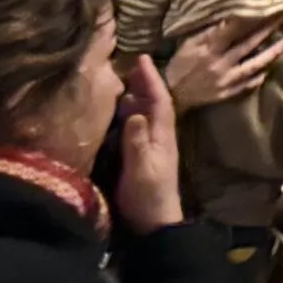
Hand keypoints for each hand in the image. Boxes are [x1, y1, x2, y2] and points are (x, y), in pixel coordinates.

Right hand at [113, 56, 185, 232]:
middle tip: (130, 66)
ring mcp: (151, 148)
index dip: (151, 79)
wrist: (154, 224)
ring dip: (136, 98)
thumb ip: (137, 141)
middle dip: (144, 84)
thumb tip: (133, 110)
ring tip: (123, 83)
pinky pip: (137, 129)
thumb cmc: (148, 197)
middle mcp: (159, 137)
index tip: (142, 58)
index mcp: (162, 136)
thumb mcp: (141, 169)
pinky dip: (129, 116)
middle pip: (153, 104)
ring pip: (145, 115)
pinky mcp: (141, 159)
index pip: (159, 101)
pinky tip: (120, 114)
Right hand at [161, 16, 282, 113]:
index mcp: (208, 49)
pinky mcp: (226, 93)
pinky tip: (268, 70)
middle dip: (266, 30)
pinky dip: (258, 77)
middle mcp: (219, 64)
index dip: (248, 17)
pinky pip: (246, 84)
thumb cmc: (179, 64)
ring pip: (253, 65)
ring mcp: (225, 80)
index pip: (231, 29)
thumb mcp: (188, 44)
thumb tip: (228, 18)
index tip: (263, 6)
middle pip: (248, 45)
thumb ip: (208, 32)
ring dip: (271, 53)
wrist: (170, 94)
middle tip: (281, 18)